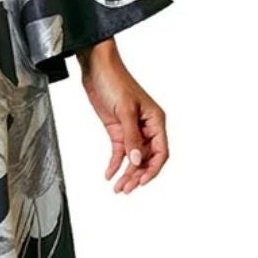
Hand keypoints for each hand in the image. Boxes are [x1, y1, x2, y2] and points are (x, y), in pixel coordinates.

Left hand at [77, 38, 168, 192]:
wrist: (97, 68)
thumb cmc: (115, 81)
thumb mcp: (124, 110)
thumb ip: (131, 137)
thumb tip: (137, 160)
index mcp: (156, 120)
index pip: (161, 152)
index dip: (153, 169)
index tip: (141, 181)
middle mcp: (146, 127)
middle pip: (146, 158)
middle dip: (137, 175)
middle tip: (125, 189)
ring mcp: (131, 129)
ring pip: (133, 158)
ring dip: (126, 173)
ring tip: (118, 187)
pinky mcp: (117, 129)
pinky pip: (120, 151)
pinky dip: (115, 164)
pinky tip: (109, 174)